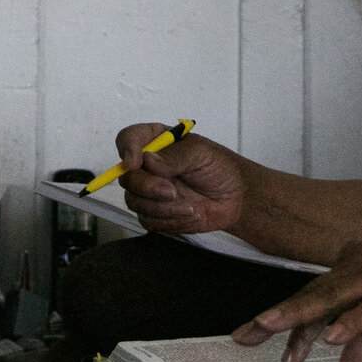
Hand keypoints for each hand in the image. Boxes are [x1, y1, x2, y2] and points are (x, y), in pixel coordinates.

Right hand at [112, 124, 245, 235]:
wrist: (235, 197)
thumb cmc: (219, 167)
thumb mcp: (202, 154)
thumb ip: (175, 156)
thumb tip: (148, 160)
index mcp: (156, 142)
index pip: (128, 139)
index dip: (127, 149)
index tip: (136, 162)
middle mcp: (147, 166)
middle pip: (127, 177)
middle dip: (148, 187)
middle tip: (172, 192)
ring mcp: (149, 191)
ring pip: (135, 202)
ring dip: (162, 208)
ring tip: (190, 207)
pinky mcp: (156, 213)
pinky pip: (149, 221)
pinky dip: (171, 221)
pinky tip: (191, 214)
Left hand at [231, 238, 361, 361]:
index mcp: (355, 264)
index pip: (313, 296)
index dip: (285, 320)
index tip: (254, 339)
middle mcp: (360, 263)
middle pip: (312, 295)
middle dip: (276, 318)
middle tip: (244, 336)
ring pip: (332, 296)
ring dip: (301, 314)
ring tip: (271, 329)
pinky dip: (351, 322)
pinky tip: (331, 338)